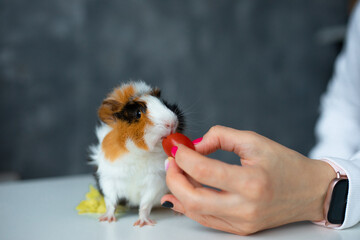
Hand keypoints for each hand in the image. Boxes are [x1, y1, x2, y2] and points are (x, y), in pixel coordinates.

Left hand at [161, 125, 335, 234]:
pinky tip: (178, 195)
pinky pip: (206, 220)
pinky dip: (188, 207)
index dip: (183, 157)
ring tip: (174, 173)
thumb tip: (194, 146)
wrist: (310, 191)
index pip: (204, 171)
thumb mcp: (254, 141)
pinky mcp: (241, 229)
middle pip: (194, 197)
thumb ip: (220, 136)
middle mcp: (246, 207)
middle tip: (171, 162)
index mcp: (252, 182)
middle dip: (174, 178)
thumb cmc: (284, 164)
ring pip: (196, 212)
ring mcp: (242, 223)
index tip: (177, 147)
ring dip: (178, 191)